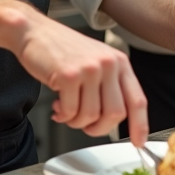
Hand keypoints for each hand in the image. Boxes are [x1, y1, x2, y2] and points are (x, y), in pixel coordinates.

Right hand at [14, 16, 149, 145]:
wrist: (34, 32)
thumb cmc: (63, 50)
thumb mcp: (96, 61)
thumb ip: (109, 86)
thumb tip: (114, 119)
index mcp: (119, 62)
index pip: (137, 100)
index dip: (140, 125)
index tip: (138, 142)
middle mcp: (108, 64)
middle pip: (115, 114)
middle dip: (99, 128)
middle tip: (86, 126)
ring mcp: (89, 69)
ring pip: (91, 116)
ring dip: (76, 122)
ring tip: (66, 110)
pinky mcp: (69, 75)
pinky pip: (71, 112)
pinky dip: (63, 116)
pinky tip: (57, 106)